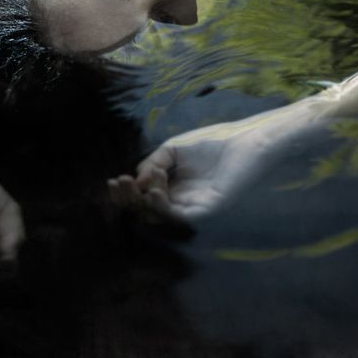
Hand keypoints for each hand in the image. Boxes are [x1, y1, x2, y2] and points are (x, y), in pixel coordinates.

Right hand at [109, 117, 274, 221]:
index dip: (126, 193)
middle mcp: (179, 202)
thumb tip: (135, 182)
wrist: (245, 141)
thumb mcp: (173, 149)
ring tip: (137, 182)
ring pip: (158, 215)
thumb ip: (152, 163)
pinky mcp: (206, 211)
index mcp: (171, 188)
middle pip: (145, 210)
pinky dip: (162, 206)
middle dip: (128, 199)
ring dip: (143, 200)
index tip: (112, 181)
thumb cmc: (213, 142)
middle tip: (119, 183)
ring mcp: (192, 208)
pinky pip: (179, 216)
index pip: (142, 197)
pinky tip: (153, 191)